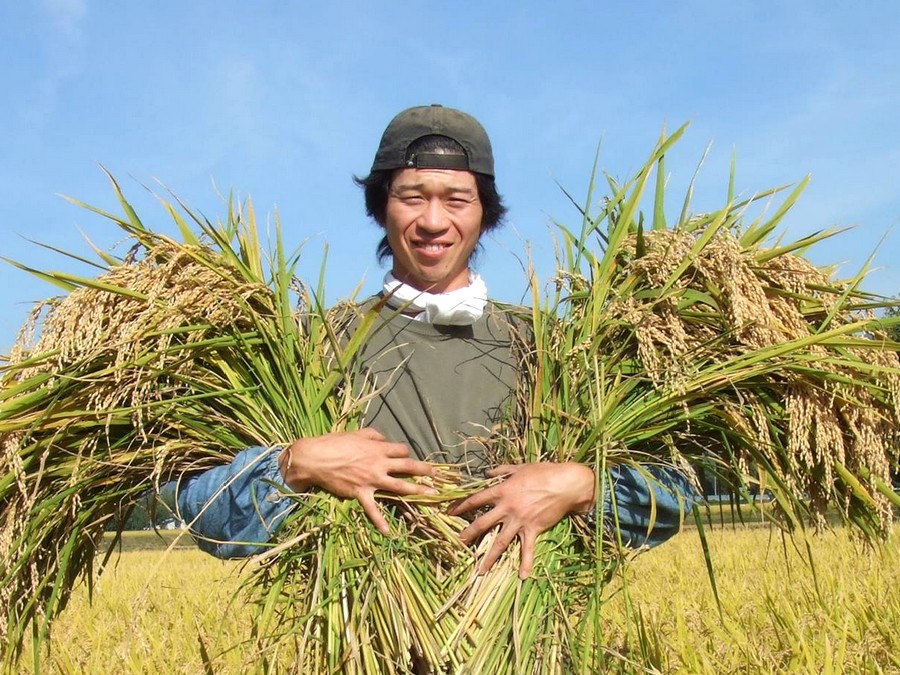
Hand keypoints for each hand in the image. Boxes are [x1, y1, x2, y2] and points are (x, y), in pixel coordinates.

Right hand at [279, 428, 435, 533]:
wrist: (315, 459)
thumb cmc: (334, 443)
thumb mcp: (356, 433)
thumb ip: (373, 435)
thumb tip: (384, 439)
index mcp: (378, 449)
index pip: (401, 450)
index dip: (406, 453)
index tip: (407, 457)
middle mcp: (379, 464)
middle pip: (408, 466)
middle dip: (424, 470)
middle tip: (437, 474)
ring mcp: (371, 480)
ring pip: (399, 486)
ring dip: (416, 491)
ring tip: (431, 495)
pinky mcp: (360, 493)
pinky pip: (372, 509)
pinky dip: (380, 521)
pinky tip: (388, 532)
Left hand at [449, 462, 594, 578]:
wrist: (565, 483)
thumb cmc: (543, 472)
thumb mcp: (520, 467)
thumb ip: (502, 470)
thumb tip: (488, 473)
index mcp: (502, 491)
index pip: (476, 499)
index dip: (461, 506)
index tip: (449, 512)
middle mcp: (507, 508)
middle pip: (483, 523)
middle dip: (469, 534)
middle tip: (458, 543)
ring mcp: (520, 520)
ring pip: (501, 541)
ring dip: (490, 557)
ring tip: (480, 570)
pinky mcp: (534, 529)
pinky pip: (528, 549)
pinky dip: (526, 563)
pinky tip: (523, 577)